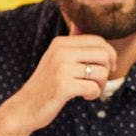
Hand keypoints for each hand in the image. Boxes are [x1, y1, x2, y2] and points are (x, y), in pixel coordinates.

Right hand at [0, 33, 116, 134]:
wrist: (24, 107)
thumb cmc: (46, 85)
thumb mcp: (56, 59)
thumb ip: (72, 46)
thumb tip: (82, 28)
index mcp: (61, 43)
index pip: (98, 40)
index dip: (110, 54)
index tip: (108, 67)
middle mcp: (61, 52)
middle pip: (103, 54)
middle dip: (107, 70)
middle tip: (99, 81)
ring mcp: (61, 68)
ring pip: (101, 72)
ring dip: (101, 85)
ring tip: (90, 90)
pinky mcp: (63, 86)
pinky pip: (93, 88)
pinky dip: (93, 94)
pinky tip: (84, 97)